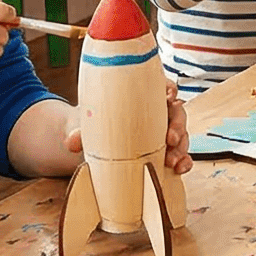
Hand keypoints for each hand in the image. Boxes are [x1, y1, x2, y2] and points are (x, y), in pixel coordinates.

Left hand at [64, 75, 193, 175]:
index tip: (168, 96)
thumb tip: (71, 142)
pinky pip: (180, 153)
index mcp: (142, 97)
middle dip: (177, 126)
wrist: (94, 141)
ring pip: (182, 134)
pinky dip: (183, 161)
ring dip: (181, 148)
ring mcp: (163, 131)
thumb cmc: (96, 124)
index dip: (169, 89)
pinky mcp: (165, 150)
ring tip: (172, 161)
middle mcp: (158, 112)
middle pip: (177, 112)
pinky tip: (179, 169)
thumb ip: (81, 131)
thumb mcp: (87, 124)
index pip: (161, 86)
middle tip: (170, 139)